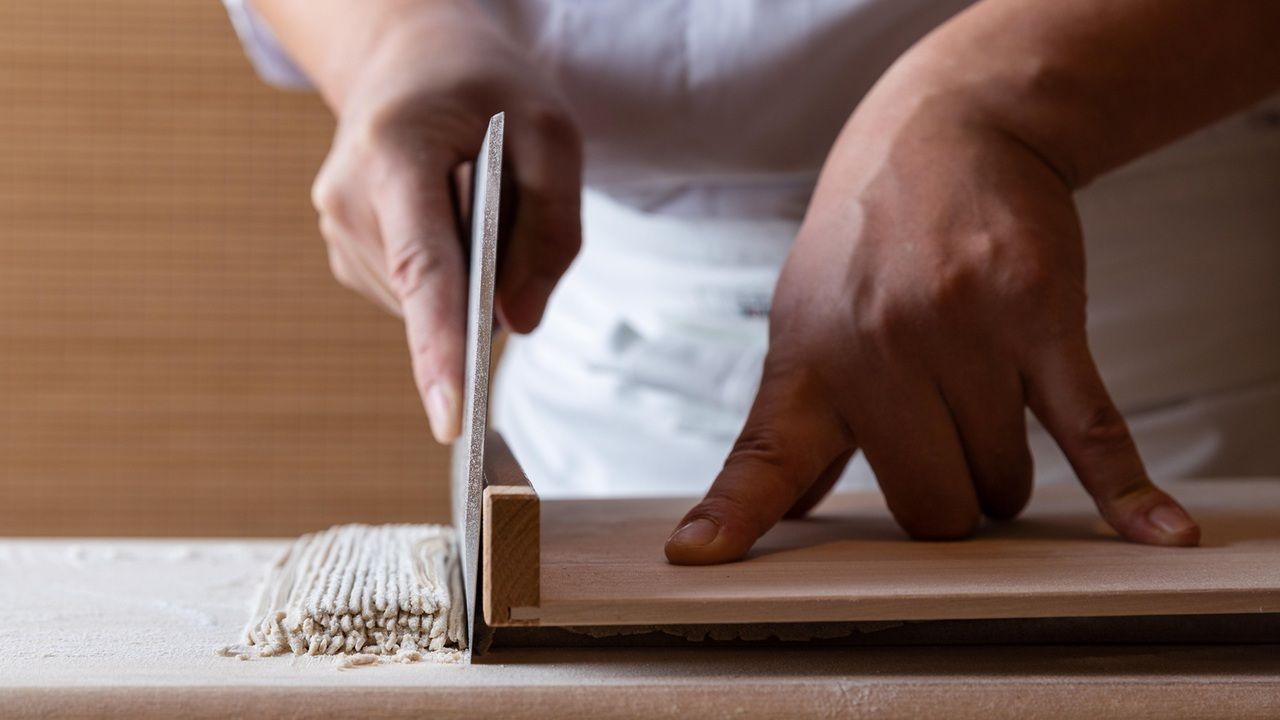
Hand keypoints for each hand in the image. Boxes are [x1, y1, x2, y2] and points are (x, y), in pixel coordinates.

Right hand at [299, 2, 581, 441]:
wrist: (409, 58)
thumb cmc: (485, 90)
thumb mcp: (551, 133)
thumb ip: (552, 229)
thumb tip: (519, 324)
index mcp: (392, 150)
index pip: (422, 267)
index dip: (440, 348)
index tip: (452, 420)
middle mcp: (347, 197)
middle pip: (431, 293)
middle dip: (485, 286)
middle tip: (509, 209)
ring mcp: (338, 228)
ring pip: (425, 304)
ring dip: (469, 278)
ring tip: (470, 198)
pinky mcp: (347, 253)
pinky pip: (416, 298)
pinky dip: (450, 279)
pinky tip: (450, 222)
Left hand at [665, 83, 1199, 563]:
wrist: (943, 133)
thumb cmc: (868, 243)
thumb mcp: (805, 320)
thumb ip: (796, 424)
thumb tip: (779, 513)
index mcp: (807, 362)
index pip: (763, 459)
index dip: (733, 517)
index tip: (698, 555)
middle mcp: (871, 350)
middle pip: (928, 508)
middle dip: (948, 501)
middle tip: (948, 451)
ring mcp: (956, 333)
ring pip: (1002, 482)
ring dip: (1006, 470)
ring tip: (990, 405)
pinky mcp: (1036, 316)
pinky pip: (1084, 429)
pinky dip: (1123, 487)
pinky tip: (1153, 529)